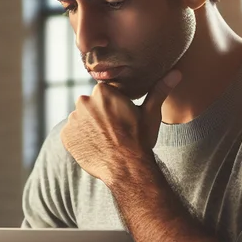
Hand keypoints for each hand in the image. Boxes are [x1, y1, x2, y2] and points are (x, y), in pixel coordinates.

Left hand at [61, 70, 181, 184]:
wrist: (127, 169)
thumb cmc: (140, 140)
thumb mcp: (150, 114)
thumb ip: (159, 90)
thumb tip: (176, 73)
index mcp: (103, 91)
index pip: (104, 95)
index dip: (114, 107)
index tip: (121, 119)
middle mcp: (83, 101)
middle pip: (91, 106)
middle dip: (99, 116)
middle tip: (114, 131)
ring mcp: (73, 119)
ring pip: (81, 120)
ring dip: (89, 128)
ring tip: (105, 141)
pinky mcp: (65, 136)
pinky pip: (72, 134)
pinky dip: (80, 140)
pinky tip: (94, 147)